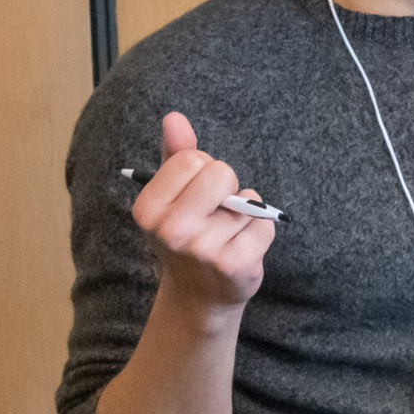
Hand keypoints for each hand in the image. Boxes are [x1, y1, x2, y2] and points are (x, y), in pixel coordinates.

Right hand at [131, 112, 275, 313]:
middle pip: (220, 172)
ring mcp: (204, 251)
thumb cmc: (187, 233)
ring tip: (226, 235)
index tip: (196, 193)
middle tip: (214, 212)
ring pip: (247, 199)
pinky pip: (265, 224)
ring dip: (243, 213)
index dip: (202, 170)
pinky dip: (260, 231)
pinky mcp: (236, 265)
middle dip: (225, 186)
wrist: (200, 295)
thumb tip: (175, 117)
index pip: (191, 159)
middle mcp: (171, 232)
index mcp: (148, 210)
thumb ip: (175, 153)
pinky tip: (241, 247)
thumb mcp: (172, 194)